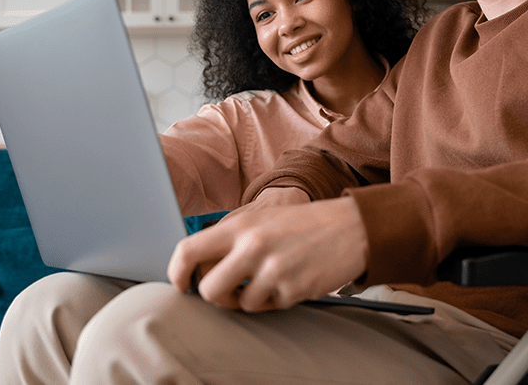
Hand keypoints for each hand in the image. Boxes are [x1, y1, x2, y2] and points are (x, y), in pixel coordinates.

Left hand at [167, 196, 367, 312]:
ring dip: (252, 298)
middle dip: (216, 296)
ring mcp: (273, 270)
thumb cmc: (302, 224)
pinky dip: (278, 299)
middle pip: (209, 289)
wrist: (351, 227)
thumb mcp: (261, 220)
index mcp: (240, 226)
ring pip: (241, 304)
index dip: (177, 272)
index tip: (182, 284)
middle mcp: (252, 247)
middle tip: (228, 292)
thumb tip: (198, 267)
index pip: (188, 250)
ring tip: (271, 278)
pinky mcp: (293, 290)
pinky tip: (292, 279)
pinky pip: (271, 307)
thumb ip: (230, 239)